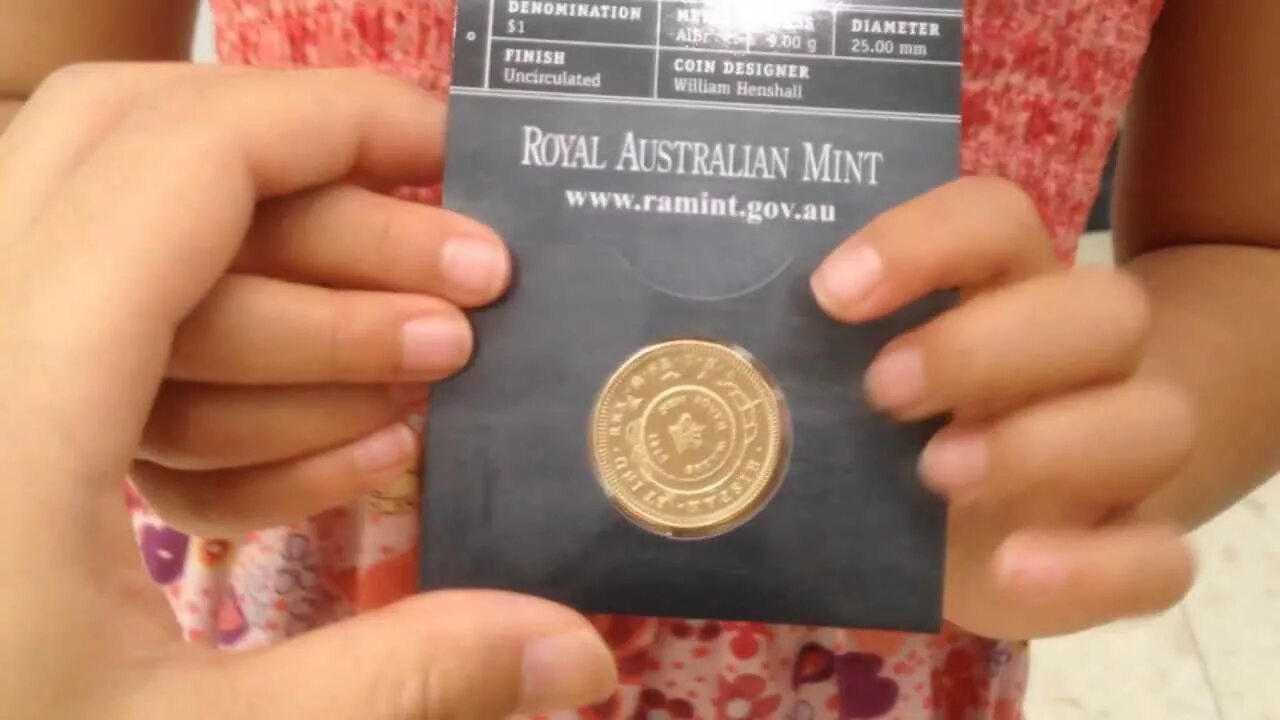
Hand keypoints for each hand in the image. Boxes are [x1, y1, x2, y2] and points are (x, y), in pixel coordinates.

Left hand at [0, 64, 613, 718]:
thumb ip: (404, 683)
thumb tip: (585, 655)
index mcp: (6, 404)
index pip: (181, 157)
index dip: (337, 122)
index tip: (465, 164)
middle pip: (135, 141)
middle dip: (325, 187)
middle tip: (467, 285)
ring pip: (112, 226)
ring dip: (284, 287)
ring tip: (415, 392)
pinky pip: (91, 322)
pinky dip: (218, 358)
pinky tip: (314, 463)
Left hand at [811, 177, 1195, 638]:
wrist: (997, 510)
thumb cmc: (901, 428)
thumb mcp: (850, 382)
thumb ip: (806, 357)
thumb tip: (687, 350)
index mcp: (1005, 289)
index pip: (997, 219)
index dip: (925, 242)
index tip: (833, 290)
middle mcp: (1081, 357)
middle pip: (1101, 308)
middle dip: (984, 346)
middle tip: (881, 390)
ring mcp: (1121, 453)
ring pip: (1151, 421)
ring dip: (1042, 445)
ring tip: (933, 475)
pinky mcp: (1130, 546)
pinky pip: (1161, 559)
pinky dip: (1092, 568)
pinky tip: (1008, 570)